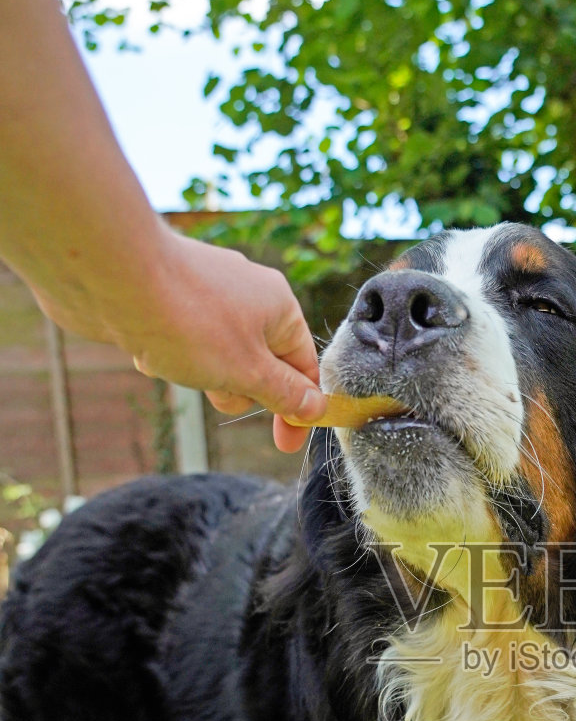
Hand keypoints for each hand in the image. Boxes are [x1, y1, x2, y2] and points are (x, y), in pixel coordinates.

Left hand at [35, 227, 327, 454]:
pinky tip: (150, 347)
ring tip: (175, 360)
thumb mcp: (248, 372)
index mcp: (279, 306)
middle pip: (260, 363)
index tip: (284, 444)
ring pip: (218, 355)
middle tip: (217, 388)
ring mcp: (208, 290)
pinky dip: (172, 353)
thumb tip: (316, 407)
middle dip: (237, 387)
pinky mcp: (172, 294)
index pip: (304, 366)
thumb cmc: (189, 321)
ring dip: (201, 372)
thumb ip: (284, 393)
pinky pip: (184, 339)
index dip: (299, 408)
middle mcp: (248, 293)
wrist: (114, 277)